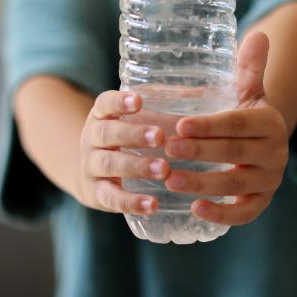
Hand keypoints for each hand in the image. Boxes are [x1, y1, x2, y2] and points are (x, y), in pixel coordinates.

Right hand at [76, 89, 170, 215]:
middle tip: (160, 137)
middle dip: (134, 135)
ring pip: (109, 164)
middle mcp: (91, 138)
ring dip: (137, 166)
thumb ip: (164, 105)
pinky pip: (111, 198)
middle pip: (107, 133)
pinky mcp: (96, 193)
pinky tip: (152, 205)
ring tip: (164, 169)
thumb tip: (205, 91)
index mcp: (101, 115)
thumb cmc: (127, 139)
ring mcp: (91, 166)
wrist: (92, 174)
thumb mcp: (137, 120)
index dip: (119, 102)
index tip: (139, 101)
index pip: (105, 103)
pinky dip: (131, 202)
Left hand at [164, 31, 288, 224]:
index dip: (210, 125)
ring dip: (203, 183)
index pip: (238, 123)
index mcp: (270, 122)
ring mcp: (270, 181)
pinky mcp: (261, 203)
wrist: (263, 144)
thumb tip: (258, 34)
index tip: (180, 125)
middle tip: (167, 150)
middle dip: (200, 152)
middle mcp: (276, 153)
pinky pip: (244, 213)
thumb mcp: (248, 90)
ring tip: (170, 180)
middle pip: (235, 153)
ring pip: (236, 185)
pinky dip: (222, 215)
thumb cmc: (244, 114)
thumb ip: (250, 66)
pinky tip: (195, 209)